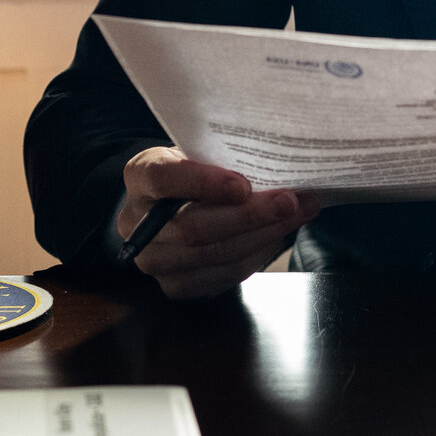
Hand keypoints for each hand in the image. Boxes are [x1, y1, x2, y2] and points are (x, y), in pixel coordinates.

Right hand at [117, 147, 322, 298]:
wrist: (169, 204)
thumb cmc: (192, 167)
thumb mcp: (196, 149)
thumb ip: (220, 156)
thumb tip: (275, 159)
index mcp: (139, 176)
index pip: (163, 179)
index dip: (203, 183)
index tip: (243, 185)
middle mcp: (136, 223)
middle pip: (193, 227)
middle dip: (249, 216)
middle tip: (290, 202)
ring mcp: (153, 260)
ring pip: (212, 255)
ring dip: (263, 236)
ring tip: (298, 214)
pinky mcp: (175, 286)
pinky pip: (222, 276)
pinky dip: (257, 255)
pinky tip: (278, 234)